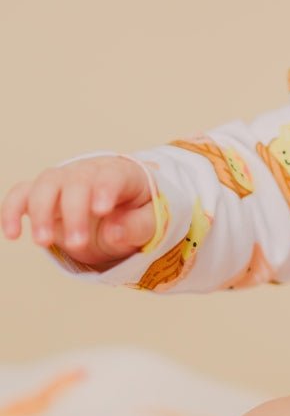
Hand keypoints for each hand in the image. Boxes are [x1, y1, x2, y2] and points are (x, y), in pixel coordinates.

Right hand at [1, 157, 154, 267]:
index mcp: (123, 174)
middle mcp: (90, 171)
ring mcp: (64, 179)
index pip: (112, 175)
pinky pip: (22, 192)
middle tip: (78, 243)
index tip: (101, 210)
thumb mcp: (150, 220)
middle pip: (77, 181)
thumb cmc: (138, 209)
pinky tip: (13, 234)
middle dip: (74, 212)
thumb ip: (138, 226)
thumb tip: (114, 231)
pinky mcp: (44, 193)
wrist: (121, 203)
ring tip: (43, 242)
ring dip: (41, 212)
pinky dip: (12, 209)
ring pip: (46, 183)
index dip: (105, 189)